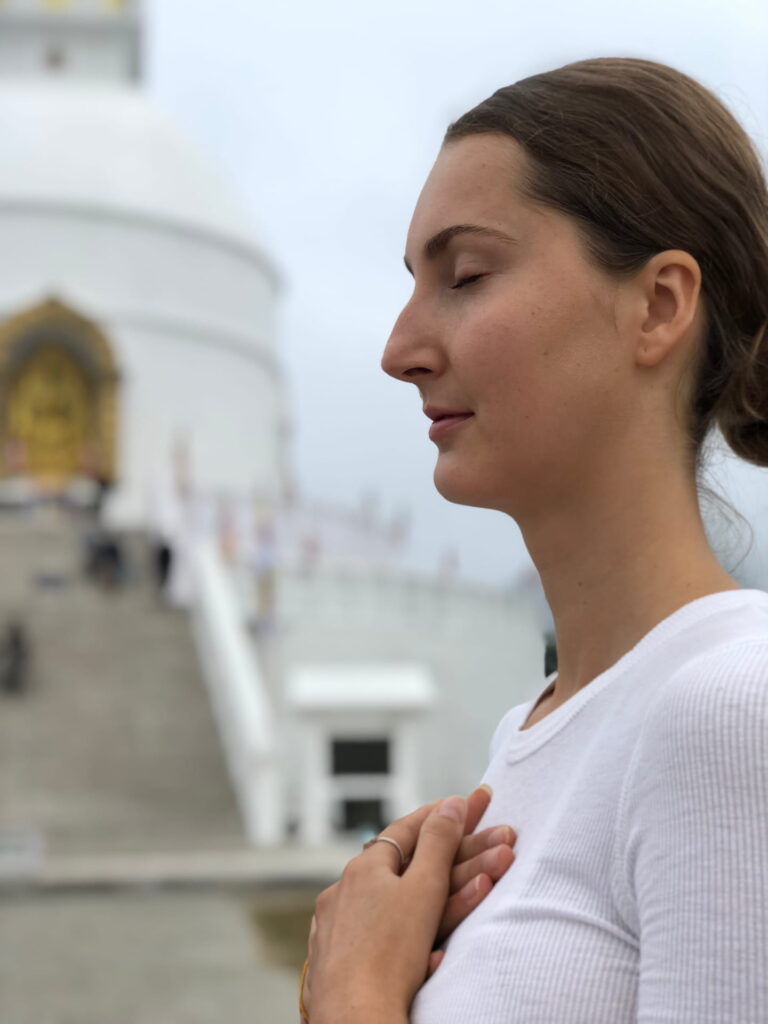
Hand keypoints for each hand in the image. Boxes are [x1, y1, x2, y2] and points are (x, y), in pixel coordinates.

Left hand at [303, 788, 516, 1022]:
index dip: (434, 818)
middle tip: (463, 850)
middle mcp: (342, 892)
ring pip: (385, 903)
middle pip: (396, 866)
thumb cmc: (389, 954)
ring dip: (421, 898)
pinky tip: (417, 944)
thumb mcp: (424, 888)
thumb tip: (450, 804)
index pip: (404, 830)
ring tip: (451, 894)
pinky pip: (375, 936)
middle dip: (436, 860)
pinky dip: (400, 932)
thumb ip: (440, 843)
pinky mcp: (336, 961)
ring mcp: (336, 927)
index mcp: (362, 868)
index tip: (457, 807)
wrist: (355, 1017)